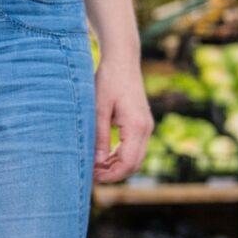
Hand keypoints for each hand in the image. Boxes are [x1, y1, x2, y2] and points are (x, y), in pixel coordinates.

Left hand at [93, 56, 152, 182]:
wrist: (122, 60)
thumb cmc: (107, 80)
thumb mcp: (98, 109)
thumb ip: (99, 136)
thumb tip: (98, 162)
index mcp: (136, 126)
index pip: (128, 162)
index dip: (111, 174)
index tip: (93, 177)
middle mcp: (146, 128)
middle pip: (134, 163)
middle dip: (114, 173)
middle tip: (92, 174)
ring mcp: (146, 126)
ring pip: (135, 157)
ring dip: (117, 165)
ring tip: (94, 165)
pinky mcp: (141, 123)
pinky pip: (134, 147)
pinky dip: (120, 155)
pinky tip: (103, 155)